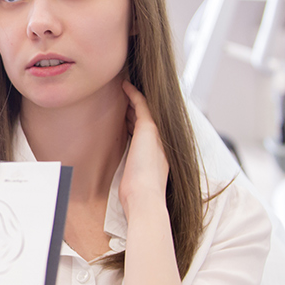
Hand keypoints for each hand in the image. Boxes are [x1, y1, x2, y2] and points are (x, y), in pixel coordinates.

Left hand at [119, 81, 169, 221]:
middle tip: (124, 95)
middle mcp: (159, 142)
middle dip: (135, 107)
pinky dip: (133, 94)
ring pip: (146, 109)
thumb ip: (132, 172)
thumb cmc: (137, 196)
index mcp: (157, 154)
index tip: (126, 112)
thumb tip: (125, 176)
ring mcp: (156, 135)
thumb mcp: (135, 180)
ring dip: (134, 98)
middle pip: (146, 119)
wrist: (145, 199)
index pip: (146, 132)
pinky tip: (124, 86)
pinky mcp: (149, 129)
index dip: (136, 120)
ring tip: (124, 87)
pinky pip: (142, 104)